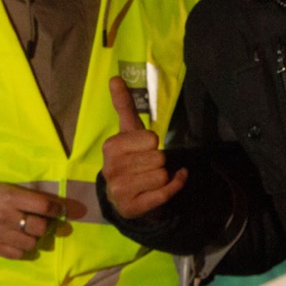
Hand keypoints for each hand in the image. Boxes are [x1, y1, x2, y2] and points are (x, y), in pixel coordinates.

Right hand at [0, 181, 64, 259]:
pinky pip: (19, 255)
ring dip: (34, 238)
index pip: (43, 206)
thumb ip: (27, 197)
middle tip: (42, 223)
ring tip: (28, 233)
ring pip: (32, 243)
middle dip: (46, 226)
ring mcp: (1, 235)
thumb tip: (53, 205)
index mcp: (11, 198)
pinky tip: (18, 242)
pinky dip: (22, 250)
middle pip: (41, 228)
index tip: (61, 211)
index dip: (57, 209)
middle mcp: (8, 218)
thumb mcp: (6, 188)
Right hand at [101, 76, 187, 218]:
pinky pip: (164, 193)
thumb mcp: (129, 131)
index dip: (152, 144)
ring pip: (161, 176)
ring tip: (150, 178)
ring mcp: (120, 191)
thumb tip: (115, 77)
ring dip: (164, 176)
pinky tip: (167, 186)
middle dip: (159, 161)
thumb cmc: (130, 158)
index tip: (143, 149)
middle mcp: (111, 170)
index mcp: (111, 147)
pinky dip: (173, 187)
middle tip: (147, 166)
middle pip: (158, 158)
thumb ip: (124, 105)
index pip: (150, 139)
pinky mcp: (131, 208)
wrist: (124, 197)